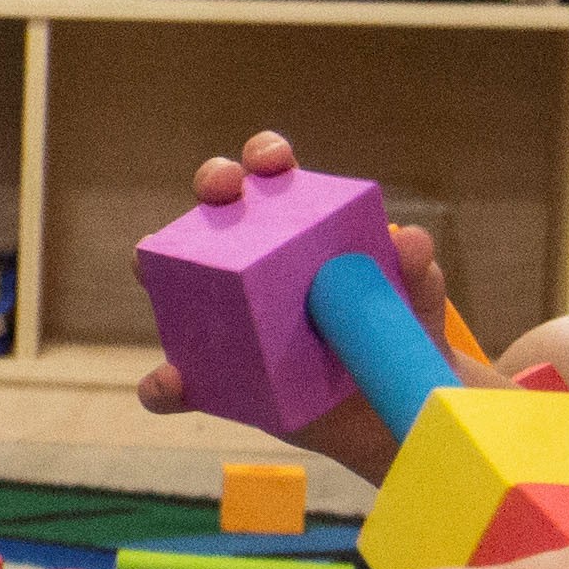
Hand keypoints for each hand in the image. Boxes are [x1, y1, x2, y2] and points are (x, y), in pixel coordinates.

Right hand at [127, 126, 461, 476]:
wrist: (393, 411)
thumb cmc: (395, 339)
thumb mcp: (414, 304)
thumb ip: (417, 273)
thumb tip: (408, 241)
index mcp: (301, 228)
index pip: (276, 178)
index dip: (267, 156)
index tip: (272, 161)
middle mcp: (254, 261)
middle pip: (219, 209)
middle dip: (214, 183)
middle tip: (222, 189)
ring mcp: (230, 316)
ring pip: (178, 279)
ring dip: (157, 265)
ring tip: (151, 267)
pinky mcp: (219, 376)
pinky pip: (179, 379)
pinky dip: (165, 383)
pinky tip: (170, 385)